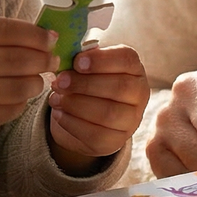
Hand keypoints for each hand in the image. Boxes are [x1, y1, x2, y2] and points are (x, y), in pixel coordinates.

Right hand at [0, 17, 54, 155]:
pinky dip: (21, 103)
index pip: (7, 30)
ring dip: (36, 83)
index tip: (51, 38)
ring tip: (37, 78)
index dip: (36, 34)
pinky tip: (19, 96)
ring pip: (18, 88)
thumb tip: (39, 35)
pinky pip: (8, 111)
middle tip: (52, 60)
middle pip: (18, 60)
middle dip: (43, 60)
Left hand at [48, 44, 147, 170]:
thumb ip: (81, 59)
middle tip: (60, 81)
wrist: (89, 118)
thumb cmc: (89, 82)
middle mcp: (140, 94)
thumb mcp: (88, 67)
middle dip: (85, 84)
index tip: (77, 62)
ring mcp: (131, 120)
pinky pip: (95, 134)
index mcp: (134, 69)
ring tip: (56, 97)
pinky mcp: (116, 141)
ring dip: (76, 104)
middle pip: (119, 87)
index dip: (102, 60)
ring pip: (107, 113)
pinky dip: (72, 123)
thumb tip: (66, 55)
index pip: (127, 59)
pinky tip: (58, 113)